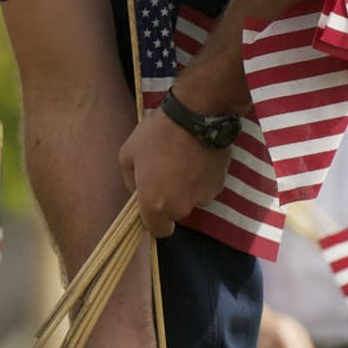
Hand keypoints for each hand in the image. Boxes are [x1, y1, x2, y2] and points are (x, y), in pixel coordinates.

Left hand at [119, 108, 231, 236]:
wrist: (196, 116)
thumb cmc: (156, 135)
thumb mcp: (128, 154)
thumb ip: (130, 180)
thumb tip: (137, 190)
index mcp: (155, 204)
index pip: (158, 231)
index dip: (154, 221)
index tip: (153, 204)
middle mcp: (181, 207)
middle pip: (175, 212)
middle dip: (170, 198)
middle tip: (166, 171)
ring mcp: (203, 197)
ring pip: (192, 199)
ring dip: (187, 187)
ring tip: (183, 160)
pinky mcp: (220, 185)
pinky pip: (206, 187)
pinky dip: (202, 177)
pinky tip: (198, 157)